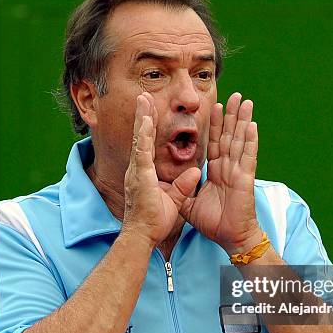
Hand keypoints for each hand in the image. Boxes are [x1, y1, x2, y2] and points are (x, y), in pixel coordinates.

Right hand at [121, 92, 200, 247]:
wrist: (142, 236)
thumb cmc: (153, 221)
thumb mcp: (173, 199)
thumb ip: (182, 184)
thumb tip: (195, 172)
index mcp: (144, 173)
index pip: (148, 145)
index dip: (150, 127)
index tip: (151, 110)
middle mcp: (138, 169)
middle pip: (141, 137)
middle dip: (143, 115)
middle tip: (144, 96)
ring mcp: (136, 171)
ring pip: (139, 139)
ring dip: (142, 118)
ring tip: (144, 99)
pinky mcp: (139, 176)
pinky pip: (142, 151)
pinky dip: (143, 134)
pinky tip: (145, 120)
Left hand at [178, 92, 264, 254]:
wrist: (229, 238)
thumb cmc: (213, 222)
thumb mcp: (189, 204)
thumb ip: (181, 191)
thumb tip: (169, 181)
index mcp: (216, 171)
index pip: (214, 142)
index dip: (214, 125)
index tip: (213, 107)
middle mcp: (228, 167)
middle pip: (229, 135)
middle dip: (231, 115)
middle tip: (235, 95)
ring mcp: (237, 171)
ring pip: (240, 140)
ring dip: (243, 120)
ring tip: (246, 101)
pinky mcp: (245, 178)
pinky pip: (248, 156)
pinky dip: (251, 140)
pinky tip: (252, 124)